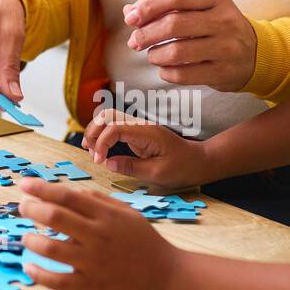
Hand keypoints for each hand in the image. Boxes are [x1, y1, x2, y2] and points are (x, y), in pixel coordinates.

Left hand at [18, 178, 180, 289]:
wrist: (167, 277)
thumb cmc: (145, 241)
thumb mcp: (127, 212)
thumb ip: (99, 199)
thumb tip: (70, 191)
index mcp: (106, 215)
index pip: (67, 196)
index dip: (42, 188)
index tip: (24, 184)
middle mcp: (98, 236)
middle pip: (55, 217)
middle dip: (32, 208)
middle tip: (22, 207)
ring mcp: (94, 262)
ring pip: (52, 248)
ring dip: (32, 240)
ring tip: (26, 236)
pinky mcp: (92, 286)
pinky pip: (59, 282)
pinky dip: (40, 274)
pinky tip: (29, 266)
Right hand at [81, 109, 210, 187]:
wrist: (199, 161)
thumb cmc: (183, 168)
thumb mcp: (158, 174)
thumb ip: (131, 167)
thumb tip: (108, 163)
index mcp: (146, 132)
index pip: (114, 128)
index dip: (101, 143)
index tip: (98, 161)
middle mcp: (140, 125)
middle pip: (107, 115)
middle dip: (93, 131)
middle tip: (90, 153)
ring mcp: (138, 128)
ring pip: (109, 118)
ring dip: (96, 131)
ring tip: (90, 150)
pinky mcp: (137, 134)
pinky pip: (115, 128)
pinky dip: (103, 135)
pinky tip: (98, 148)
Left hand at [123, 0, 256, 91]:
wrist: (256, 54)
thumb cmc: (217, 27)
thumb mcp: (199, 8)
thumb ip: (165, 6)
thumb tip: (129, 11)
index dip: (148, 5)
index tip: (131, 17)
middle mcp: (224, 20)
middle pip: (174, 24)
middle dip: (146, 34)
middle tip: (134, 42)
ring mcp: (227, 47)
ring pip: (177, 52)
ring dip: (155, 55)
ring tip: (152, 55)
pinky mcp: (224, 72)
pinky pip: (184, 74)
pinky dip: (166, 73)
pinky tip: (164, 69)